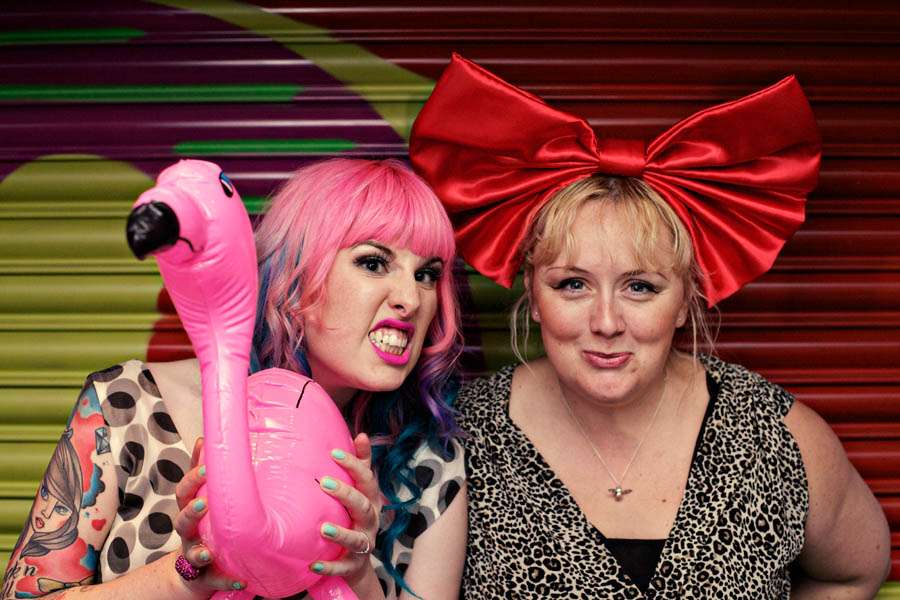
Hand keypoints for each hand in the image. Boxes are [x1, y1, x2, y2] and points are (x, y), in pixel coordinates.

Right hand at [172, 437, 245, 594]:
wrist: (195, 569)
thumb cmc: (202, 524)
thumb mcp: (201, 496)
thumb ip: (201, 470)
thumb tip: (203, 437)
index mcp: (189, 509)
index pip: (184, 492)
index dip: (193, 480)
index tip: (208, 469)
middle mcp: (187, 532)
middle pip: (181, 521)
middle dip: (191, 512)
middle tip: (204, 503)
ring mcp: (194, 554)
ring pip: (192, 553)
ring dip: (200, 551)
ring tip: (209, 552)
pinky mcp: (204, 577)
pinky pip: (213, 580)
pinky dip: (225, 581)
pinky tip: (241, 581)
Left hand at [315, 433, 382, 592]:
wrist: (356, 562)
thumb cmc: (354, 517)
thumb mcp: (360, 491)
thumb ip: (361, 464)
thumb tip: (361, 434)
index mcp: (371, 501)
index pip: (367, 480)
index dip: (354, 465)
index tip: (334, 453)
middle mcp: (370, 522)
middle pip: (363, 506)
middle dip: (346, 495)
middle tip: (324, 483)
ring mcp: (364, 545)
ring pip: (357, 539)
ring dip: (341, 533)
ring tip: (323, 528)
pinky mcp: (353, 566)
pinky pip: (343, 568)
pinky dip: (330, 567)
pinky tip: (313, 564)